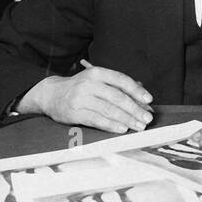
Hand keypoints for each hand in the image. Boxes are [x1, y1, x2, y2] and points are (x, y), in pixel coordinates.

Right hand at [20, 66, 152, 132]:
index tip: (149, 100)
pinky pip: (97, 120)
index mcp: (97, 73)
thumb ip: (119, 88)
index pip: (121, 80)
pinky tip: (122, 129)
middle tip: (147, 119)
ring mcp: (81, 98)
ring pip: (108, 110)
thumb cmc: (82, 88)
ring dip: (126, 119)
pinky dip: (111, 125)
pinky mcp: (74, 112)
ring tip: (138, 126)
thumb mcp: (98, 81)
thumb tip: (143, 102)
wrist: (52, 94)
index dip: (137, 91)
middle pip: (117, 97)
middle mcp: (89, 83)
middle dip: (135, 109)